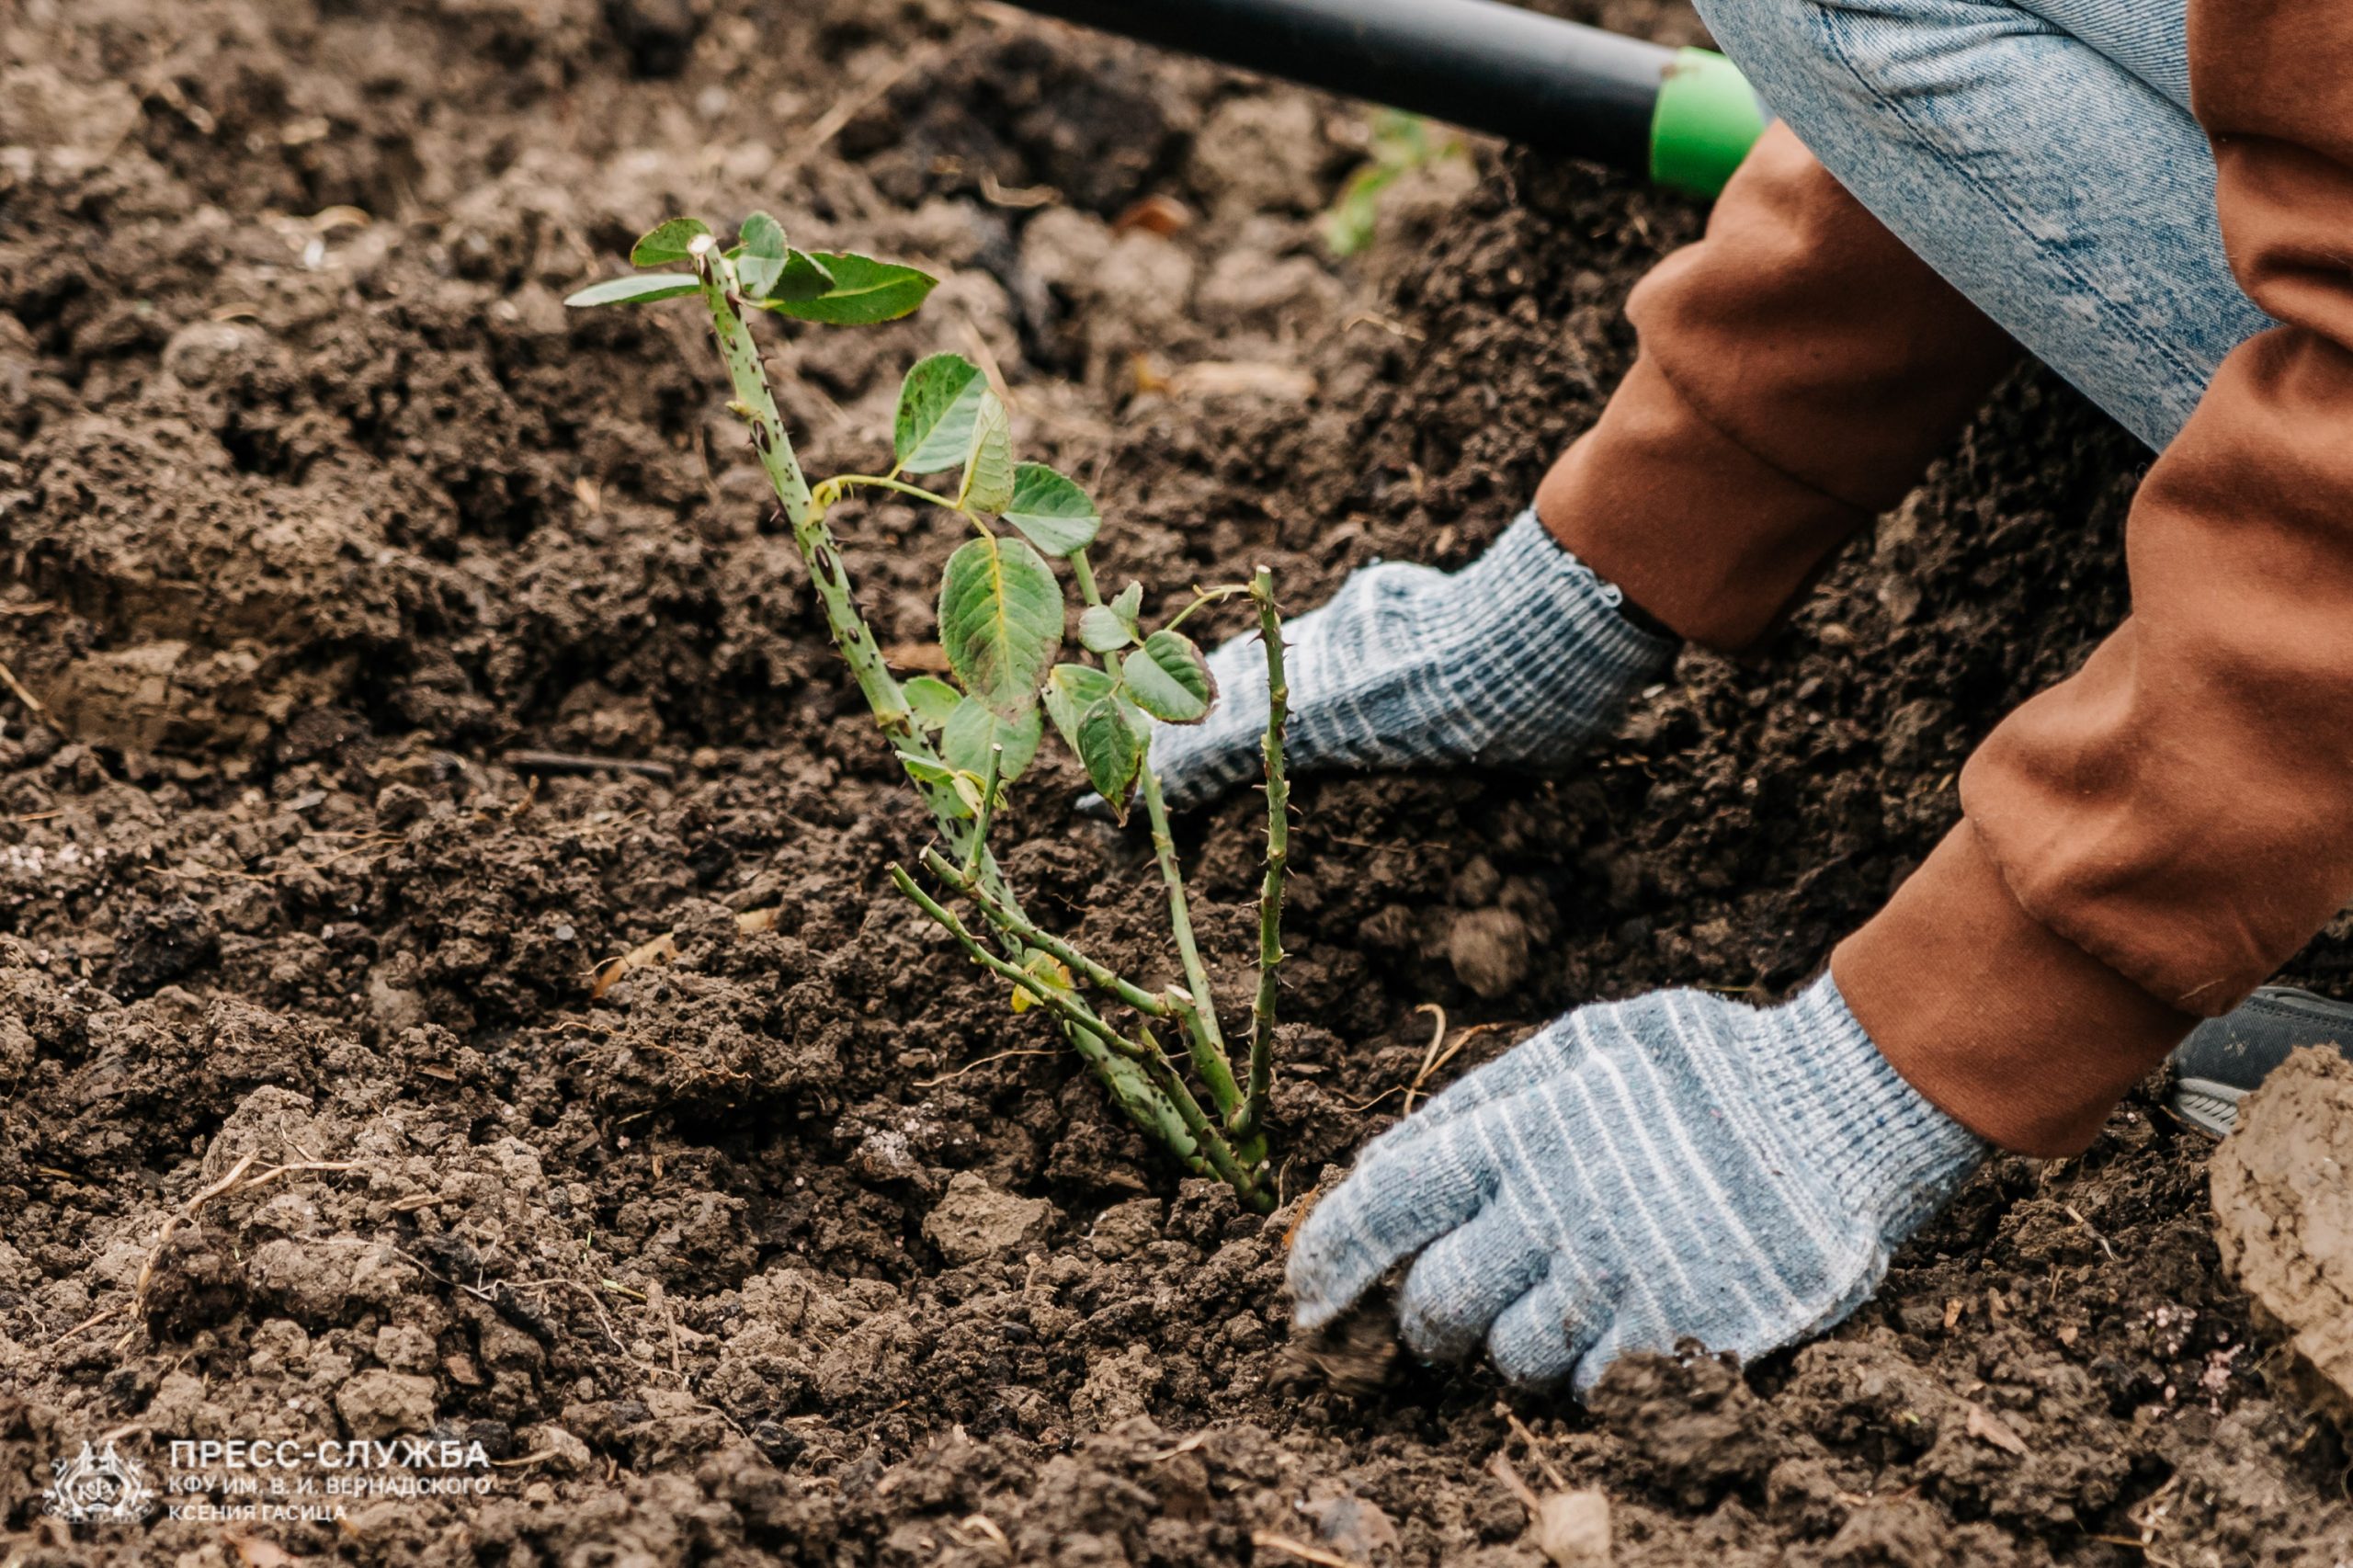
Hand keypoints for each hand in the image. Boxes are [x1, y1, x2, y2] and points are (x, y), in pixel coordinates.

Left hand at [1286, 977, 1985, 1391]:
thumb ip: (1485, 1107)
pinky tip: (1618, 1330)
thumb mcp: (1584, 1047)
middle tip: (1446, 1311)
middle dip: (1426, 1321)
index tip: (1303, 1293)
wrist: (1845, 1109)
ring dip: (1516, 1344)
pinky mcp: (1676, 1342)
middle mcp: (1552, 1215)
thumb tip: (1385, 1162)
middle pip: (1436, 1307)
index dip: (1327, 1257)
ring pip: (1511, 1359)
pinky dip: (1590, 1372)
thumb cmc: (1709, 1068)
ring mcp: (1616, 1285)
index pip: (1382, 1206)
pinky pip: (1593, 1390)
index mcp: (1519, 1133)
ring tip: (1559, 1302)